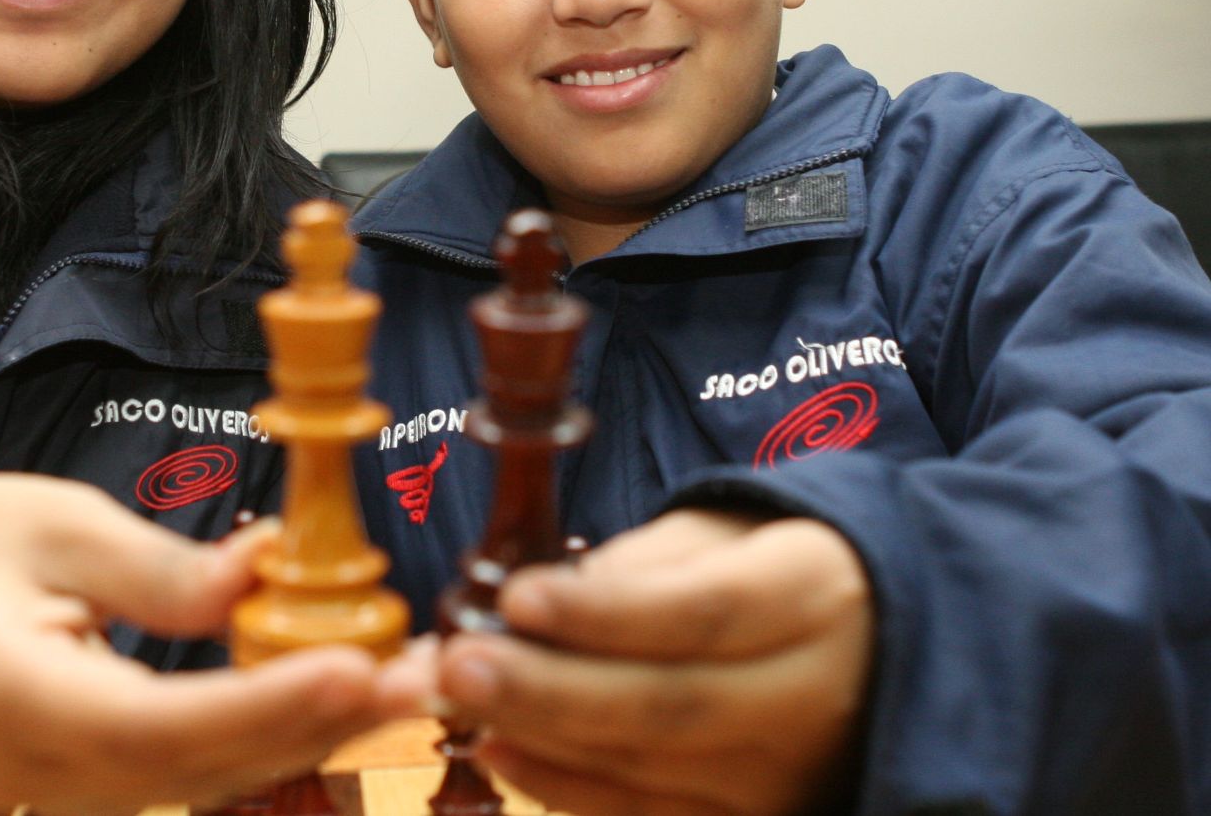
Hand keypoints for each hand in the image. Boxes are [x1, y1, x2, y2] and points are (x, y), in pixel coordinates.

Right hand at [0, 469, 420, 814]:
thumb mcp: (64, 524)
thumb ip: (167, 572)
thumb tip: (271, 576)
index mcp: (11, 697)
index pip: (157, 723)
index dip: (264, 704)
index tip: (356, 668)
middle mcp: (31, 771)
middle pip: (197, 768)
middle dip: (315, 722)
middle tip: (419, 673)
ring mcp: (51, 793)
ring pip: (200, 782)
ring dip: (303, 734)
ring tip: (401, 682)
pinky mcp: (77, 787)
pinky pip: (183, 774)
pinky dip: (260, 736)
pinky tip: (331, 696)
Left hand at [437, 509, 873, 815]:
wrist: (869, 648)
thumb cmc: (762, 571)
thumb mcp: (714, 537)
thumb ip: (627, 570)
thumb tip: (518, 604)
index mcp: (809, 594)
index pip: (702, 612)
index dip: (604, 614)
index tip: (514, 596)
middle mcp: (809, 696)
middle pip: (672, 705)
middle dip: (551, 690)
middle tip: (456, 666)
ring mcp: (784, 774)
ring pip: (653, 771)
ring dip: (541, 740)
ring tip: (455, 702)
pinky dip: (568, 788)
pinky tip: (501, 750)